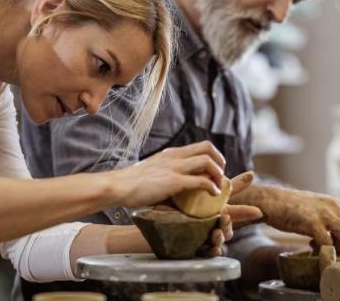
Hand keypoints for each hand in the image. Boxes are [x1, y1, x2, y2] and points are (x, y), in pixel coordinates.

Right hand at [108, 141, 224, 208]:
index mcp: (171, 153)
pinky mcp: (173, 181)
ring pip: (207, 162)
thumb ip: (167, 170)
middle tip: (220, 176)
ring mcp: (174, 167)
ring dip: (218, 174)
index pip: (201, 145)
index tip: (215, 169)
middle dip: (220, 161)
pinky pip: (201, 181)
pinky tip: (213, 194)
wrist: (118, 186)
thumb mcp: (153, 169)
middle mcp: (175, 156)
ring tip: (218, 186)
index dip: (214, 156)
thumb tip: (176, 181)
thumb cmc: (133, 182)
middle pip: (208, 148)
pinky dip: (211, 187)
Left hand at [199, 172, 262, 256]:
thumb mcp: (211, 189)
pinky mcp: (193, 245)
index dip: (246, 213)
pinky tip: (213, 249)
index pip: (236, 214)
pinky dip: (210, 251)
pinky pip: (203, 252)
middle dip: (227, 226)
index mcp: (220, 213)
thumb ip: (232, 184)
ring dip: (219, 238)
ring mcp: (205, 236)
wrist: (170, 207)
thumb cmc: (193, 196)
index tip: (256, 211)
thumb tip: (252, 174)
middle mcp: (214, 226)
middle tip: (224, 217)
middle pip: (226, 230)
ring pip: (216, 241)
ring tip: (215, 233)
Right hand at [260, 187, 339, 254]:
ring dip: (338, 247)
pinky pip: (328, 241)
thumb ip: (325, 220)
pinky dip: (323, 250)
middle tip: (333, 250)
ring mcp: (321, 213)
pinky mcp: (310, 221)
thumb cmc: (286, 207)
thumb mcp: (311, 209)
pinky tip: (310, 246)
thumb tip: (337, 239)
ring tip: (321, 247)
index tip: (337, 246)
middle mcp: (331, 205)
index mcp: (332, 203)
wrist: (268, 199)